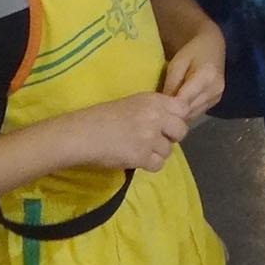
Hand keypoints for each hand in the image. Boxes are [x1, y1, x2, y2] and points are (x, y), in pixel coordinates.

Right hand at [75, 92, 191, 172]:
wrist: (81, 134)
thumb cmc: (102, 117)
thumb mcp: (133, 103)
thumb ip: (154, 109)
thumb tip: (171, 120)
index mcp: (153, 100)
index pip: (183, 108)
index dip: (178, 118)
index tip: (168, 124)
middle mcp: (156, 116)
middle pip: (181, 131)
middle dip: (171, 137)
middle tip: (156, 140)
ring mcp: (150, 137)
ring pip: (169, 150)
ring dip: (157, 152)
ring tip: (140, 150)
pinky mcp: (141, 156)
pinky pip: (158, 164)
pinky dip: (149, 165)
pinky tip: (137, 159)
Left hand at [160, 25, 225, 119]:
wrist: (212, 47)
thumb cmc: (192, 52)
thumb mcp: (177, 63)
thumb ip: (171, 84)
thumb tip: (163, 106)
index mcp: (207, 77)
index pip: (184, 101)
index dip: (167, 107)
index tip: (154, 108)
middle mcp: (215, 90)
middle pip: (188, 110)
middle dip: (171, 112)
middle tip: (156, 110)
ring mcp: (216, 97)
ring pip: (191, 115)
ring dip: (177, 114)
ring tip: (165, 109)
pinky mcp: (214, 102)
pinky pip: (195, 113)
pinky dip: (184, 113)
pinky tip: (176, 107)